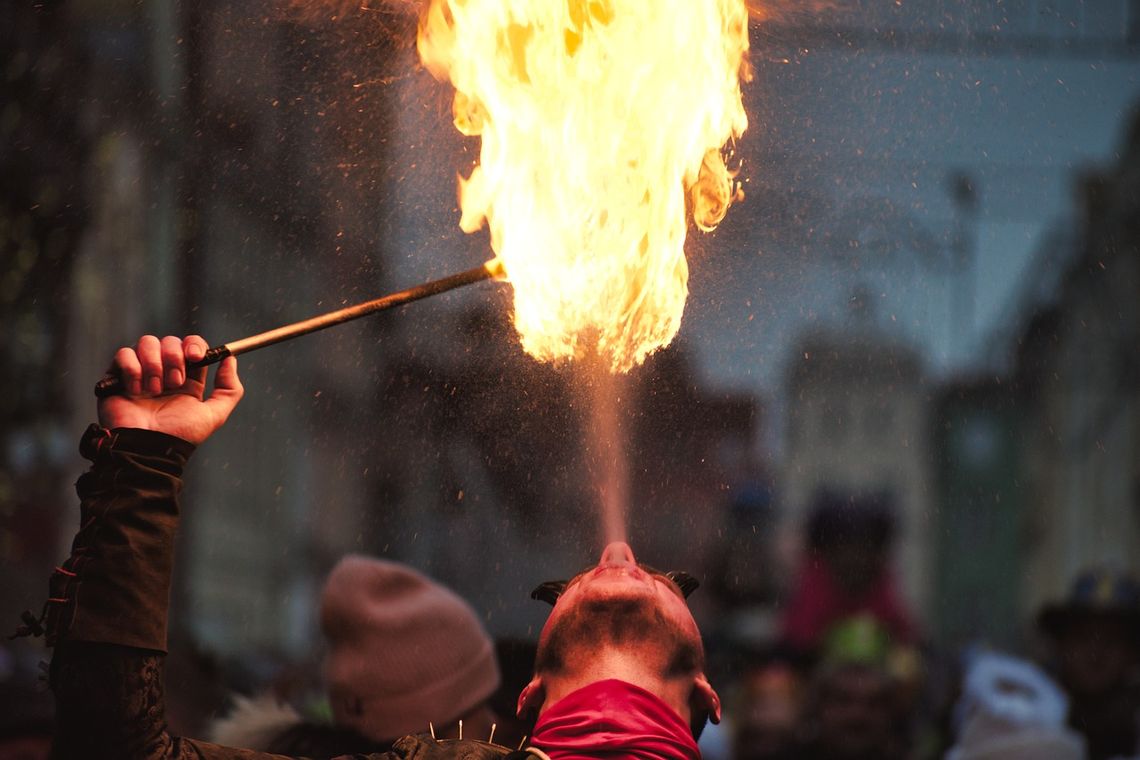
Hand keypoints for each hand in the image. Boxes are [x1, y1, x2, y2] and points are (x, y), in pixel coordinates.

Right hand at [98, 335, 243, 444]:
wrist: (147, 448)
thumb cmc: (179, 435)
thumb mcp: (214, 415)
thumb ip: (229, 388)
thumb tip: (230, 358)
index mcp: (186, 379)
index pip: (191, 346)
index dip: (194, 345)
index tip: (196, 356)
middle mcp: (163, 373)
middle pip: (170, 341)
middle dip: (174, 357)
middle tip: (174, 382)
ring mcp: (140, 373)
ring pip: (146, 342)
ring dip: (154, 364)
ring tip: (154, 390)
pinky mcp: (117, 377)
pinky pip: (123, 354)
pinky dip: (132, 369)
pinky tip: (136, 390)